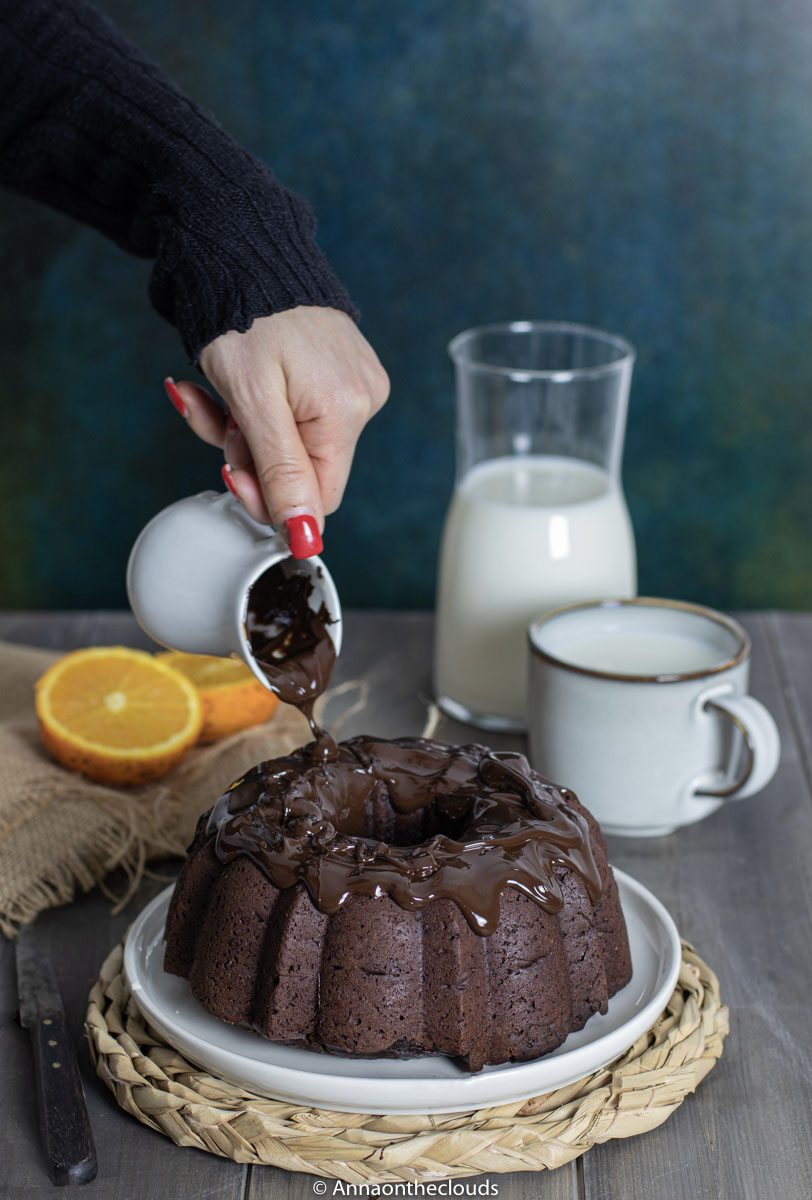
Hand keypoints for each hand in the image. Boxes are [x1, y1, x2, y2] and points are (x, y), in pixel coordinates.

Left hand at [165, 306, 388, 554]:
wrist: (241, 244)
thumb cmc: (241, 313)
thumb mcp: (250, 401)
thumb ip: (281, 473)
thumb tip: (306, 539)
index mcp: (345, 412)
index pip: (318, 497)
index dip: (268, 496)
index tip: (225, 470)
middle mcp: (362, 401)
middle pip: (303, 468)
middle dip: (247, 453)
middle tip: (212, 415)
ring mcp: (354, 383)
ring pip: (294, 441)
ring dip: (243, 428)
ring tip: (211, 390)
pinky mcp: (340, 370)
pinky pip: (296, 412)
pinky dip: (257, 406)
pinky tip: (233, 380)